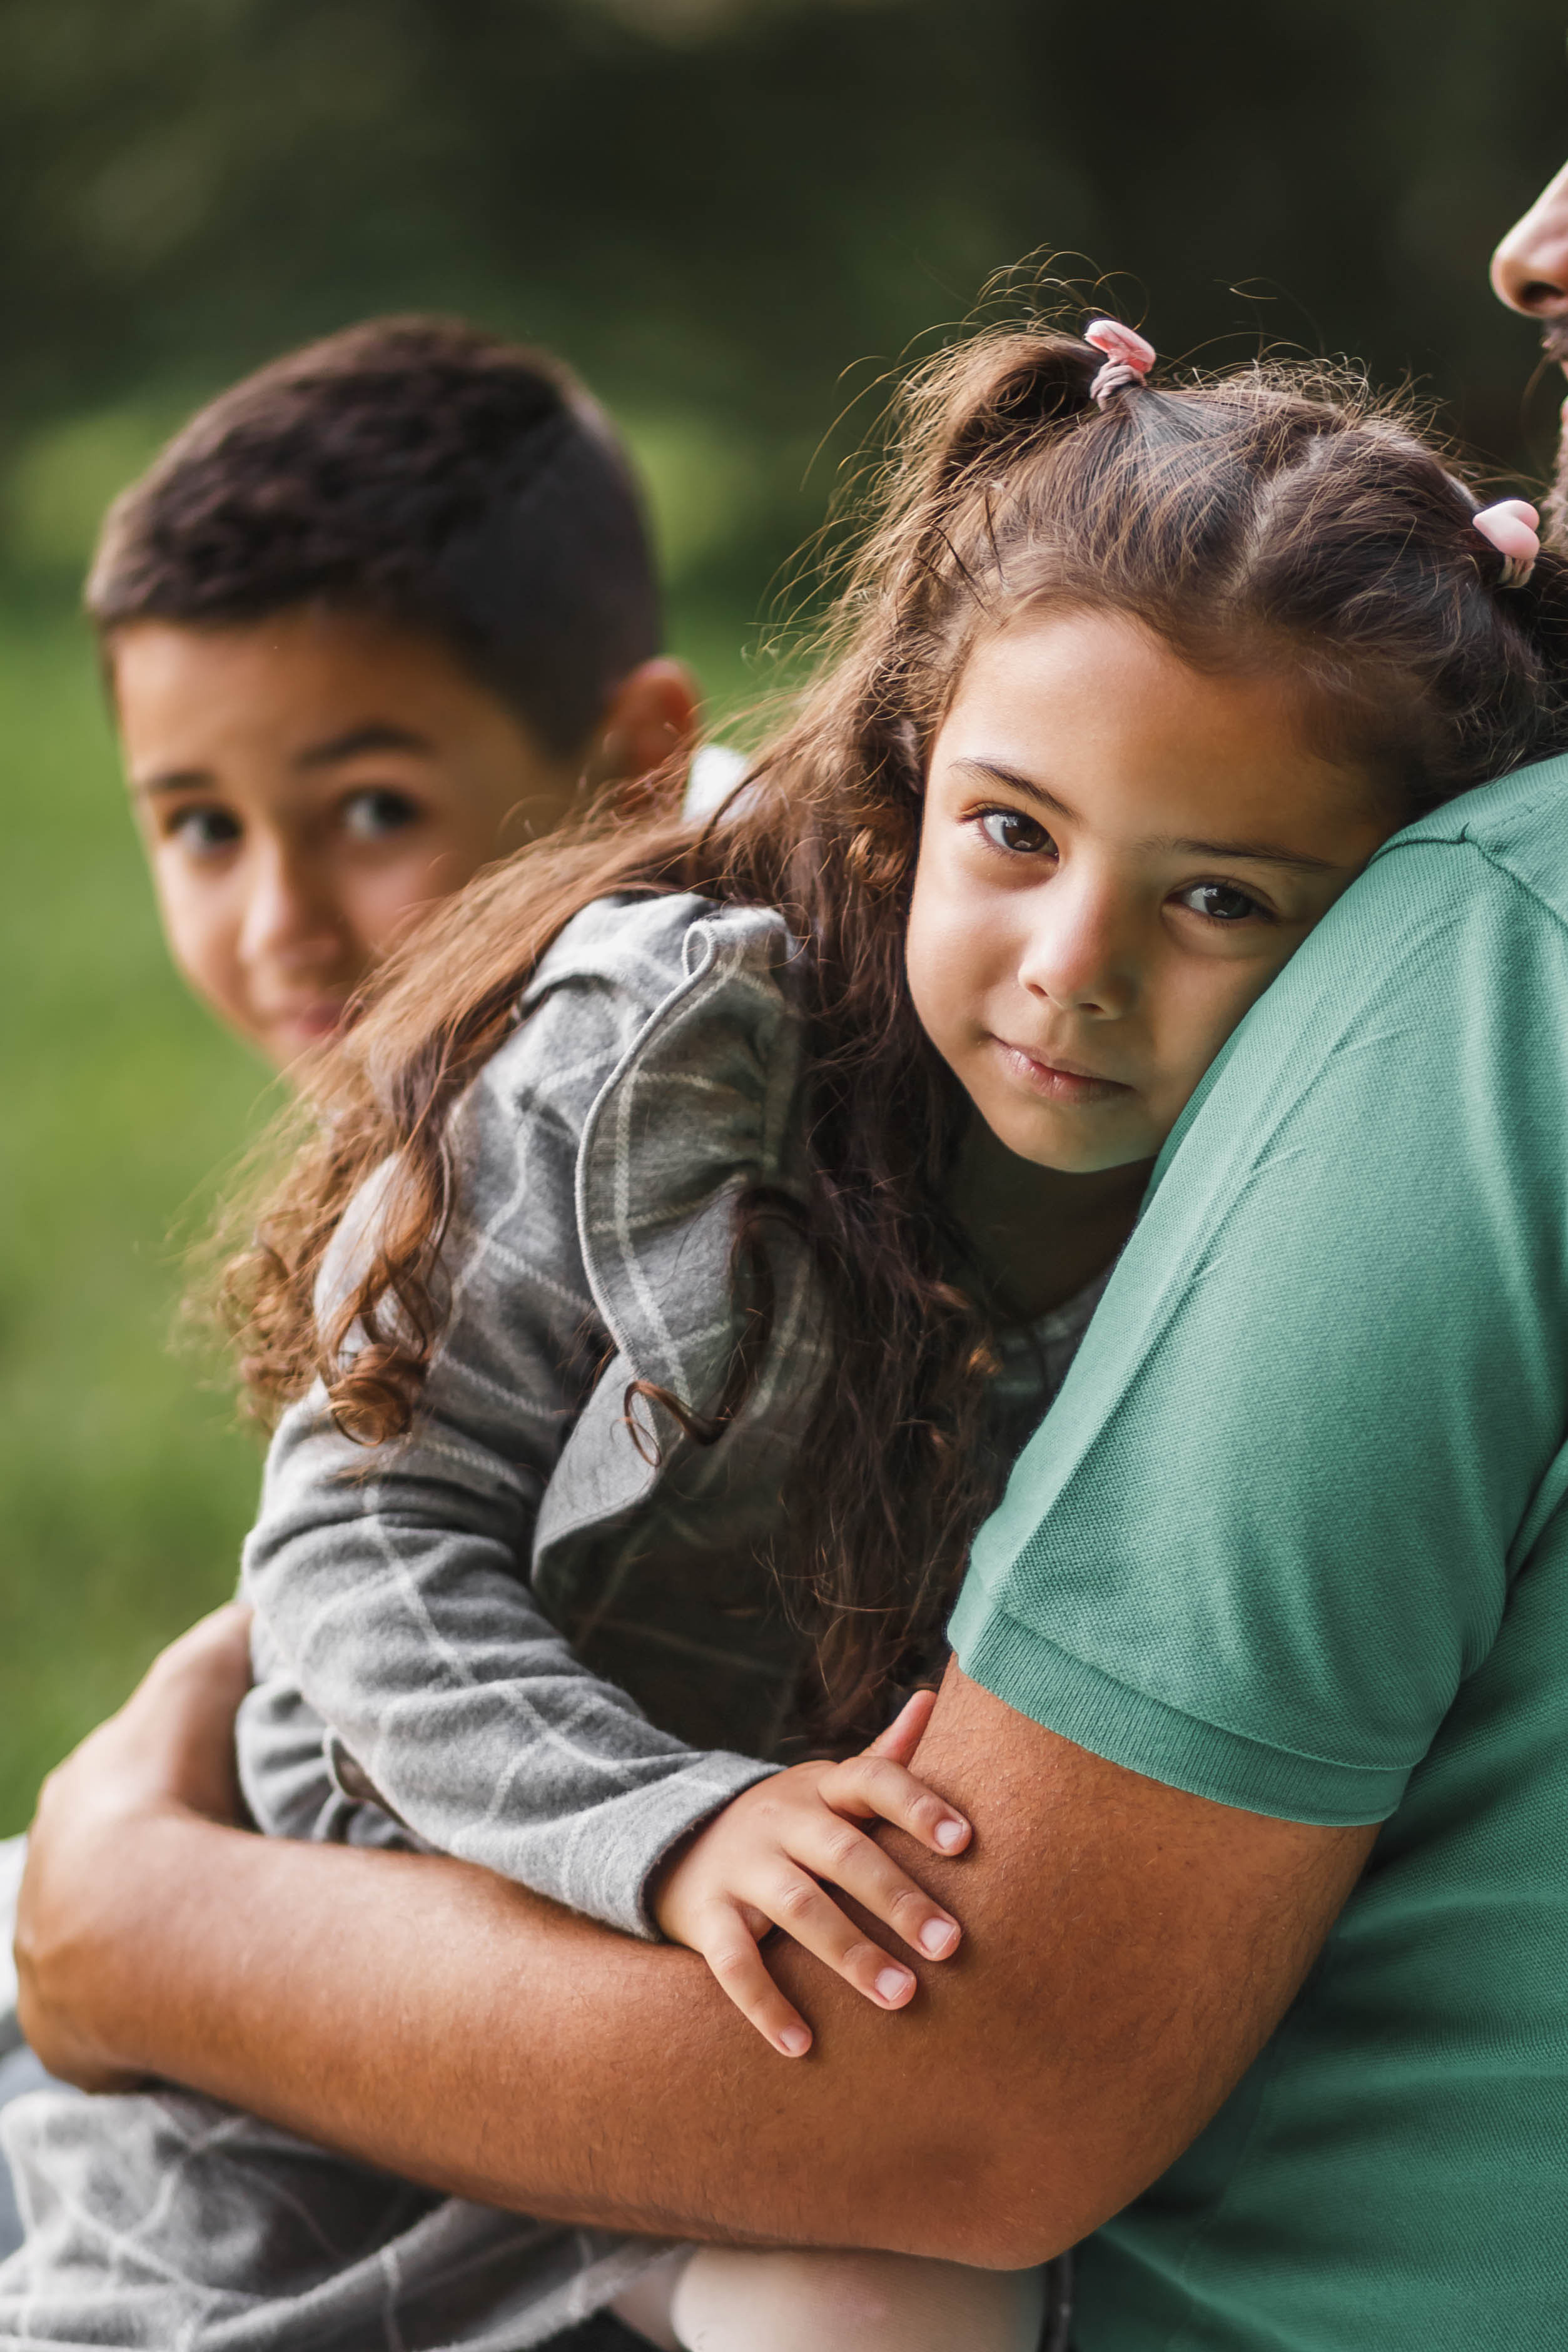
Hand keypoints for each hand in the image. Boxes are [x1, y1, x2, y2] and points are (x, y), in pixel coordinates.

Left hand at [14, 1603, 251, 2089]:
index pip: (126, 1782)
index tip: (224, 1798)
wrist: (135, 1921)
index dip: (178, 1783)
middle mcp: (46, 1874)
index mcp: (78, 1794)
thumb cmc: (171, 1794)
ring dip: (154, 1941)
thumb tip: (254, 1611)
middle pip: (112, 1863)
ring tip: (222, 1943)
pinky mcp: (64, 2029)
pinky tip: (199, 1998)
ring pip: (105, 1939)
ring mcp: (47, 1956)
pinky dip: (149, 2006)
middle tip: (232, 1874)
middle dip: (163, 1866)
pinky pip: (111, 2014)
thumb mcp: (201, 1683)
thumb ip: (226, 1637)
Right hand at [651, 1689, 971, 2056]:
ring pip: (797, 1908)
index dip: (917, 1805)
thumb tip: (936, 1698)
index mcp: (821, 1786)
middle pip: (845, 1853)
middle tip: (951, 1946)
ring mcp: (740, 1867)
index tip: (964, 1841)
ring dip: (850, 1954)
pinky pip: (733, 1963)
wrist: (675, 1842)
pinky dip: (765, 2005)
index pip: (873, 1780)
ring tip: (901, 1997)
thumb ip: (883, 1757)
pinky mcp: (705, 1916)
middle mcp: (781, 1819)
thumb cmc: (787, 1823)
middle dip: (899, 1898)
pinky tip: (801, 2046)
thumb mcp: (828, 1785)